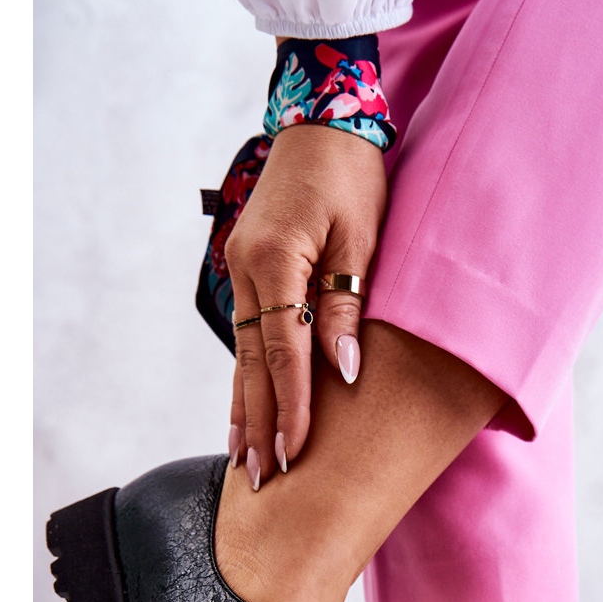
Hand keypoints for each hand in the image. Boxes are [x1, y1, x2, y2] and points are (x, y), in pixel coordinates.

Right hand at [224, 123, 387, 486]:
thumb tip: (342, 374)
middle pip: (253, 363)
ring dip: (244, 408)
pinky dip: (246, 377)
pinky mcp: (247, 271)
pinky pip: (246, 336)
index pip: (285, 351)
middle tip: (258, 478)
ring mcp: (240, 270)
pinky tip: (243, 409)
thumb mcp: (362, 239)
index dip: (290, 406)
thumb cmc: (352, 176)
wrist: (322, 123)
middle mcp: (246, 270)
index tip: (293, 451)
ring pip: (242, 354)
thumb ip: (347, 308)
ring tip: (242, 460)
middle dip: (258, 423)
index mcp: (276, 261)